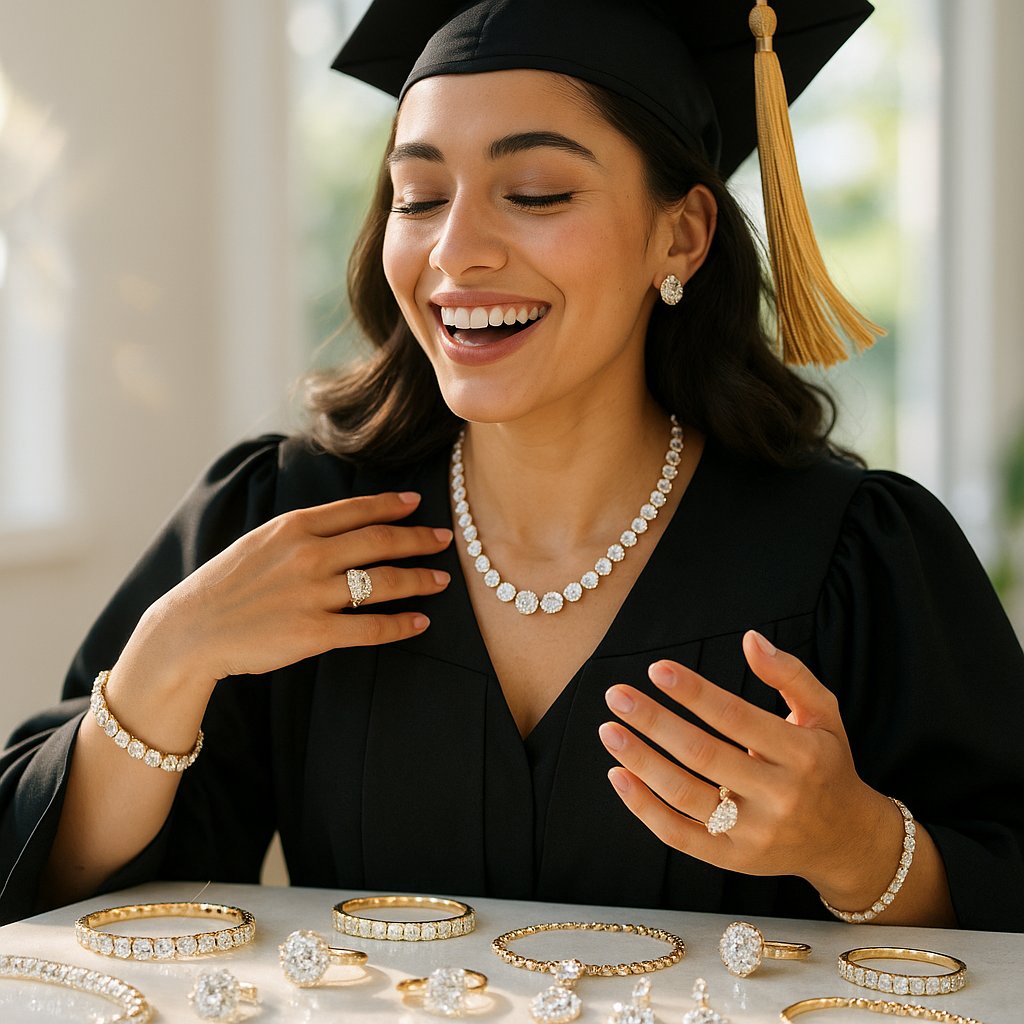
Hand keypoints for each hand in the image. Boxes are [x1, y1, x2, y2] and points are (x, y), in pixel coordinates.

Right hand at [126, 491, 452, 688]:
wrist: (191, 630)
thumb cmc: (226, 586)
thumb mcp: (259, 542)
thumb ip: (300, 533)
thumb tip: (344, 526)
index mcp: (293, 528)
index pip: (355, 511)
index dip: (392, 506)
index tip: (418, 504)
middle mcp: (307, 555)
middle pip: (379, 542)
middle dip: (418, 540)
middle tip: (445, 539)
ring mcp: (312, 594)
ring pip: (382, 582)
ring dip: (419, 580)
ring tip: (441, 581)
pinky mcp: (314, 633)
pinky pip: (370, 627)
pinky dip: (400, 624)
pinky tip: (419, 621)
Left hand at [598, 630, 899, 903]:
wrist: (849, 842)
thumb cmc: (827, 765)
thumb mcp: (825, 714)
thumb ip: (790, 674)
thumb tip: (751, 638)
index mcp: (802, 753)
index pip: (737, 718)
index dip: (693, 693)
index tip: (656, 670)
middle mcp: (779, 795)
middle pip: (703, 755)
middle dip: (654, 722)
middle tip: (617, 695)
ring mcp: (754, 832)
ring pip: (685, 795)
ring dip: (641, 761)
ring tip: (609, 730)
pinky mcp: (733, 859)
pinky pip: (679, 835)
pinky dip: (643, 807)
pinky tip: (619, 774)